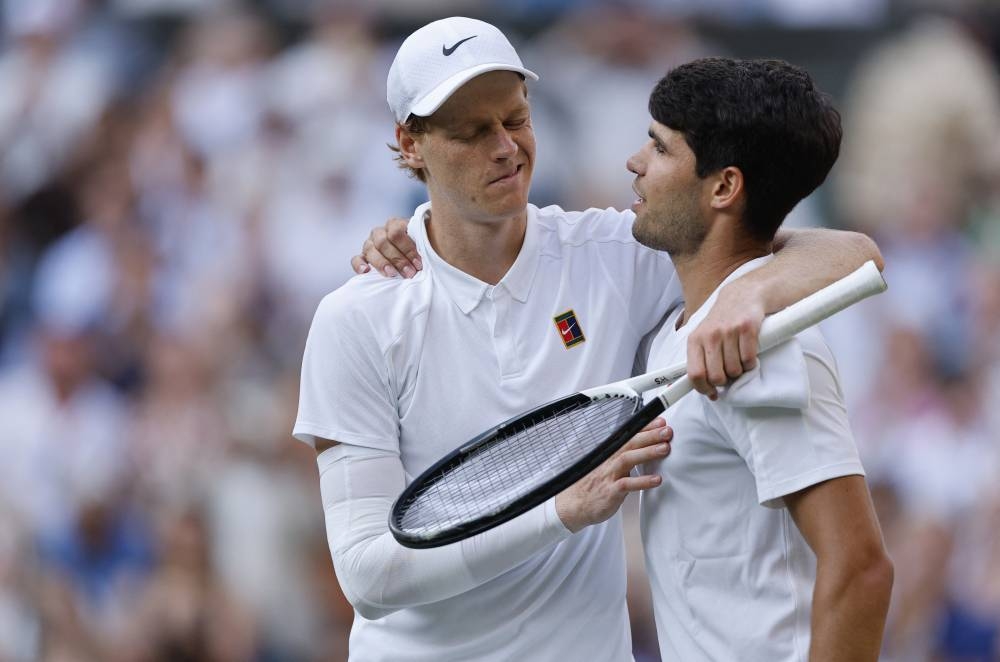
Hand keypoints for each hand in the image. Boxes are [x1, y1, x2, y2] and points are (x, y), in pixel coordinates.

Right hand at [351, 217, 422, 277]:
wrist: (412, 256)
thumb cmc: (420, 250)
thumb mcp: (423, 243)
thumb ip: (423, 245)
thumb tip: (425, 257)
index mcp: (395, 224)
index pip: (396, 232)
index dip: (408, 248)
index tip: (419, 263)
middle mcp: (380, 232)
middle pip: (383, 242)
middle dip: (398, 259)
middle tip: (410, 273)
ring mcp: (370, 244)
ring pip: (370, 249)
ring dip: (382, 263)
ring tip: (392, 275)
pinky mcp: (363, 256)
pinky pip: (356, 259)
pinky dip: (359, 265)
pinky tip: (366, 272)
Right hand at [555, 418, 670, 532]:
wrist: (574, 505)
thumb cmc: (594, 486)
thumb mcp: (608, 467)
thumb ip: (625, 458)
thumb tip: (644, 450)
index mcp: (610, 454)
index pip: (629, 436)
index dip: (645, 428)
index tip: (660, 422)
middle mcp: (609, 461)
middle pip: (630, 443)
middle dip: (649, 436)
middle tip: (666, 431)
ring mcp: (609, 475)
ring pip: (628, 459)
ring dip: (647, 453)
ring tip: (665, 448)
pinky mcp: (610, 492)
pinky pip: (627, 485)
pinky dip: (642, 481)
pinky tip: (656, 479)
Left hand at [687, 280, 764, 398]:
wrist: (743, 295)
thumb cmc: (721, 321)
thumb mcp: (703, 336)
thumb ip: (699, 358)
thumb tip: (697, 386)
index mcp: (695, 340)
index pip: (695, 373)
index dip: (703, 388)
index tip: (711, 393)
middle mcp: (710, 335)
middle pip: (716, 376)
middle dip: (724, 380)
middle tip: (728, 373)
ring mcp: (728, 331)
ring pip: (734, 370)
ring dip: (739, 370)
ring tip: (738, 359)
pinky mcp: (747, 328)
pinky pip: (749, 359)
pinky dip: (751, 363)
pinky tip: (748, 355)